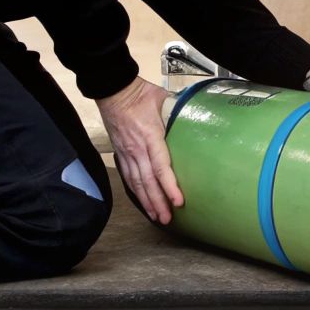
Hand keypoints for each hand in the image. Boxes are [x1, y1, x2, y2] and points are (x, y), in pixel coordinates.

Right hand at [95, 76, 182, 223]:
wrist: (114, 92)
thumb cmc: (139, 94)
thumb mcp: (163, 100)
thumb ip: (178, 112)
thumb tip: (195, 119)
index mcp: (150, 136)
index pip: (161, 166)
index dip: (169, 186)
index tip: (178, 201)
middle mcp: (136, 149)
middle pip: (148, 181)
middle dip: (158, 202)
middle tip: (168, 218)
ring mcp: (126, 153)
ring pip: (136, 183)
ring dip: (147, 201)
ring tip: (157, 216)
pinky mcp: (120, 154)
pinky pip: (128, 177)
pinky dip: (135, 192)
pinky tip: (142, 202)